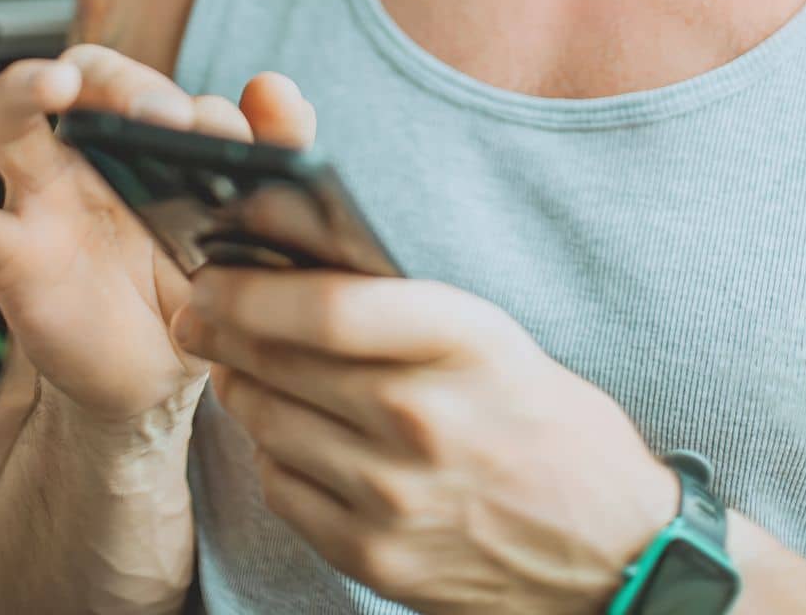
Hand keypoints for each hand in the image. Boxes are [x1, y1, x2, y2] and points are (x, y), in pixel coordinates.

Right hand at [0, 44, 315, 422]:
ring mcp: (44, 196)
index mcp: (151, 134)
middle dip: (120, 78)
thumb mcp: (254, 220)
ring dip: (22, 88)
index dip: (192, 103)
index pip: (165, 86)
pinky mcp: (13, 256)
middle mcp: (93, 150)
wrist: (160, 379)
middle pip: (84, 72)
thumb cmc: (204, 282)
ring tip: (54, 85)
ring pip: (5, 117)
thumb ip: (277, 149)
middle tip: (159, 116)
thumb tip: (275, 84)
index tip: (224, 133)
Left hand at [173, 266, 676, 613]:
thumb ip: (397, 298)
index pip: (329, 307)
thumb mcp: (490, 333)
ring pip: (269, 421)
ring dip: (239, 383)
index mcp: (465, 343)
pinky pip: (283, 486)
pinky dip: (269, 450)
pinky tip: (282, 428)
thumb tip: (293, 250)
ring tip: (235, 360)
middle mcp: (425, 418)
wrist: (607, 544)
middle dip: (222, 326)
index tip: (213, 269)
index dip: (253, 286)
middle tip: (198, 306)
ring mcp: (396, 495)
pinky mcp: (376, 554)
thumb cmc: (542, 417)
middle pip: (282, 360)